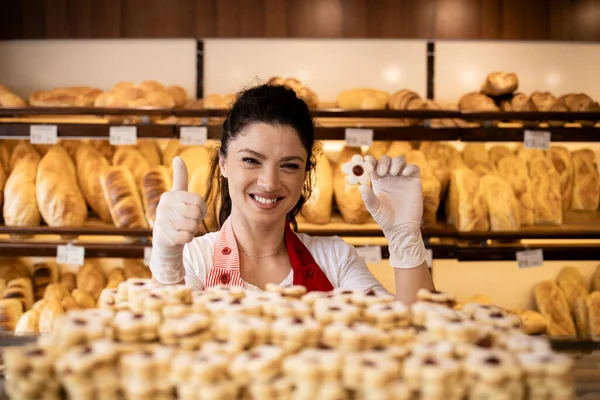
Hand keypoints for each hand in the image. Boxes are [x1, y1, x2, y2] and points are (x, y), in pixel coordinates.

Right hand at [150, 157, 206, 282]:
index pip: (197, 200)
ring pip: (192, 225)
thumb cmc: (176, 217)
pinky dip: (188, 239)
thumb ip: (179, 177)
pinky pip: (188, 237)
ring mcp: (162, 222)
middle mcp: (163, 207)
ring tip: (182, 229)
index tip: (196, 211)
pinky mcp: (163, 237)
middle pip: (196, 213)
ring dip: (192, 230)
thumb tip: (177, 157)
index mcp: (169, 196)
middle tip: (188, 223)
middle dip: (196, 221)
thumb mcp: (177, 196)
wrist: (165, 242)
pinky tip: (180, 238)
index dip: (202, 209)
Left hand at [358, 155, 426, 267]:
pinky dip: (409, 167)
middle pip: (386, 160)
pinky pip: (414, 168)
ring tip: (392, 173)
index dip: (370, 160)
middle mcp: (390, 177)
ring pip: (400, 160)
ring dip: (396, 162)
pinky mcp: (414, 182)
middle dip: (383, 162)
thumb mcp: (374, 208)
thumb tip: (361, 186)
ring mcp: (403, 178)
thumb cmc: (385, 219)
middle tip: (381, 171)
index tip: (366, 161)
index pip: (373, 165)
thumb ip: (368, 197)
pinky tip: (404, 174)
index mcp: (378, 181)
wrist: (401, 228)